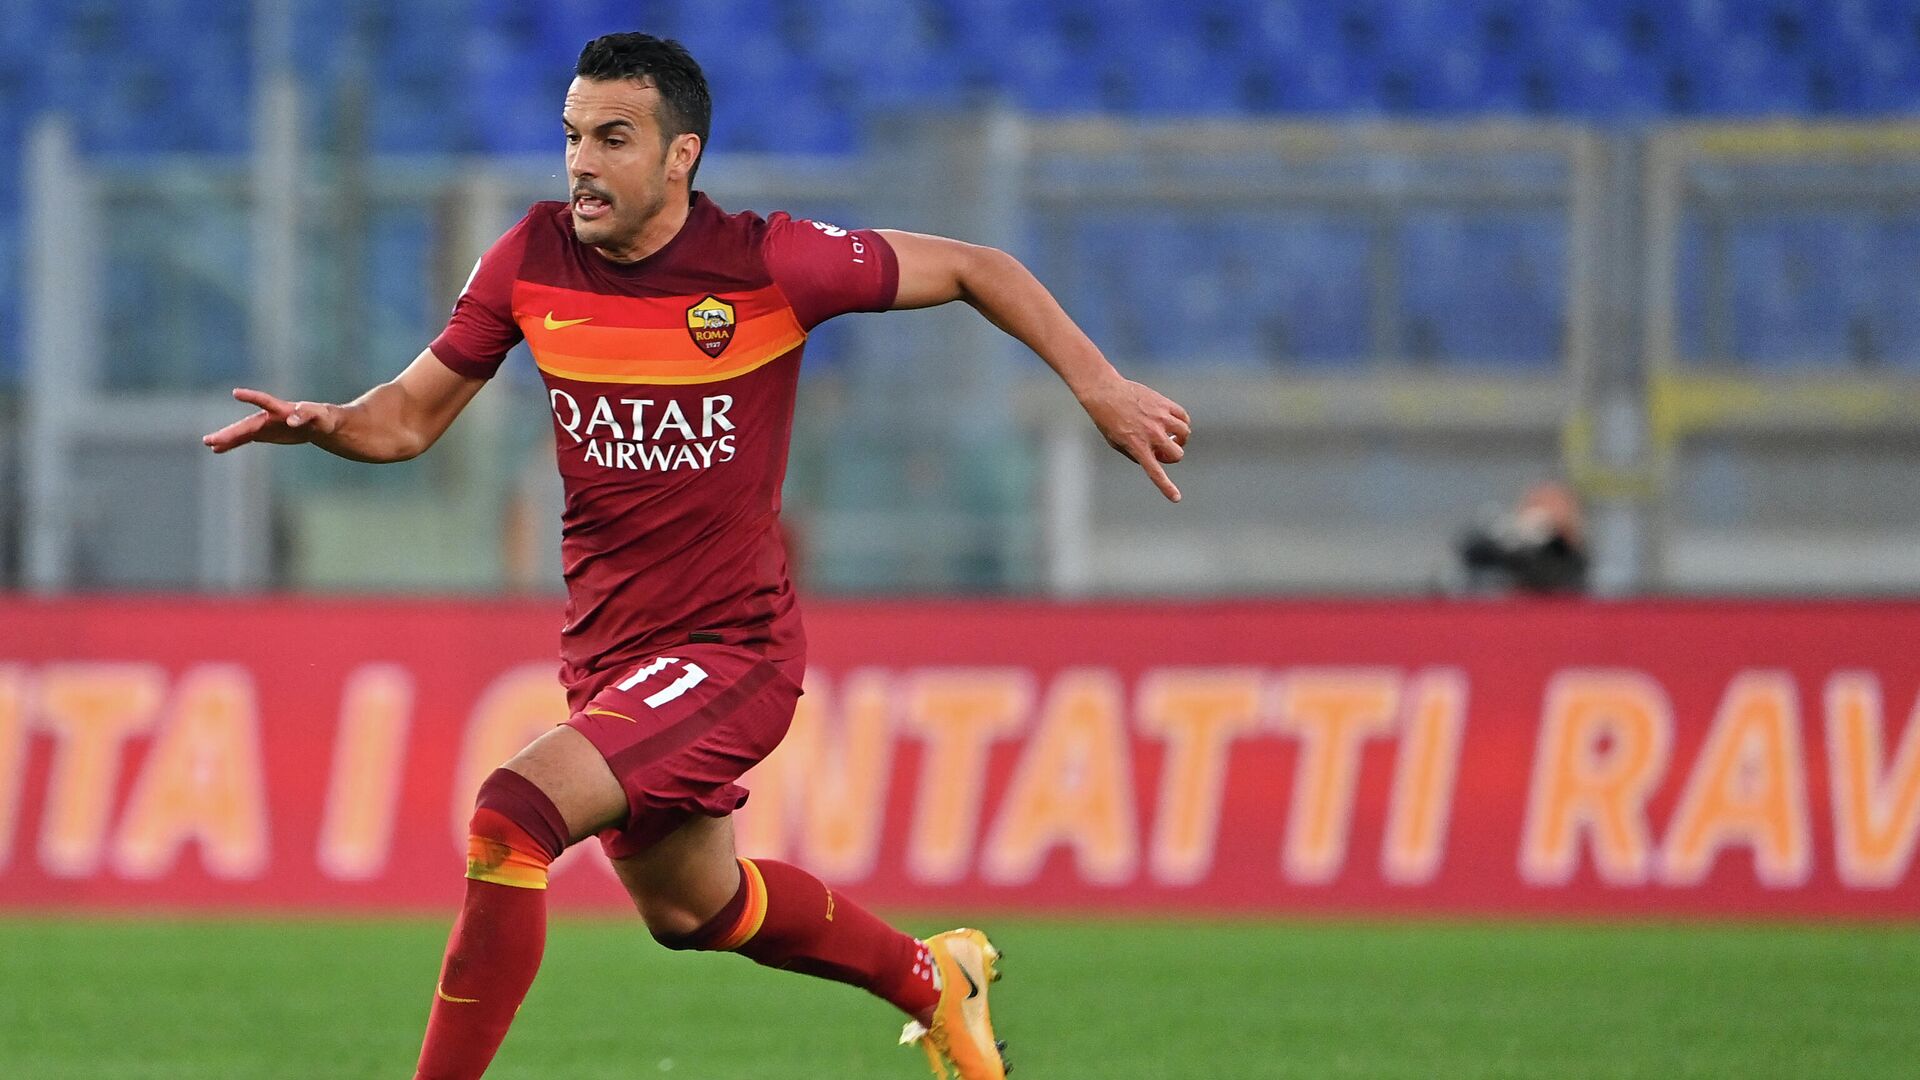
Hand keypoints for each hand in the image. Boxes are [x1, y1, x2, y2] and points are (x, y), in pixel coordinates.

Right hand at [202, 388, 339, 452]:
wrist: (321, 423)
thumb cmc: (323, 417)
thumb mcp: (320, 417)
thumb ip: (307, 415)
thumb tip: (293, 420)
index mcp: (282, 409)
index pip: (265, 401)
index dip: (252, 397)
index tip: (236, 393)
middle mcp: (268, 416)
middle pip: (247, 424)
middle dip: (230, 432)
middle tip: (210, 440)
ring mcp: (264, 425)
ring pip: (242, 432)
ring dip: (226, 438)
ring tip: (208, 443)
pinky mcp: (264, 434)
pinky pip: (245, 439)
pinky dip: (232, 444)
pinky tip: (217, 449)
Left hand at [1075, 376, 1190, 501]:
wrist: (1105, 392)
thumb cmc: (1107, 420)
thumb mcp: (1116, 444)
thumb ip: (1136, 454)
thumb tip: (1157, 457)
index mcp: (1137, 447)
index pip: (1155, 472)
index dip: (1166, 487)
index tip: (1176, 498)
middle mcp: (1151, 434)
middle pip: (1177, 454)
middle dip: (1172, 456)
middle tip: (1163, 450)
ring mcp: (1160, 418)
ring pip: (1184, 434)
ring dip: (1180, 438)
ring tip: (1170, 435)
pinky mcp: (1164, 404)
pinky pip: (1184, 417)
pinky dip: (1182, 423)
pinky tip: (1174, 423)